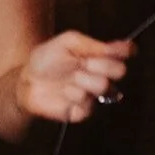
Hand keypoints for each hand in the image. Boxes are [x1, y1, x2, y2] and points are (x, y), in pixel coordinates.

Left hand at [18, 32, 133, 124]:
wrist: (28, 80)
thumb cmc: (46, 59)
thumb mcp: (67, 43)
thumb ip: (92, 44)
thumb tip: (117, 47)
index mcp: (98, 56)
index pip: (123, 53)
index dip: (127, 50)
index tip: (124, 49)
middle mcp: (100, 75)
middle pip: (120, 70)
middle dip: (102, 65)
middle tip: (84, 63)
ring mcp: (94, 94)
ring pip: (104, 86)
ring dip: (84, 79)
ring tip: (71, 77)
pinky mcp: (84, 111)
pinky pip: (88, 103)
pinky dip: (73, 94)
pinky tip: (64, 92)